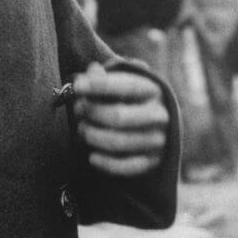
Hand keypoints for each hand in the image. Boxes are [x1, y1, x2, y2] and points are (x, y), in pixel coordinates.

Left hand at [73, 61, 168, 176]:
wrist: (155, 128)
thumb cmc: (130, 101)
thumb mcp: (121, 84)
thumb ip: (104, 78)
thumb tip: (91, 70)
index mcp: (153, 90)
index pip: (127, 86)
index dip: (100, 85)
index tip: (78, 85)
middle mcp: (159, 114)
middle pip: (118, 116)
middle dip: (92, 113)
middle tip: (78, 110)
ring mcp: (158, 139)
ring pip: (118, 142)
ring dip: (93, 137)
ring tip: (83, 131)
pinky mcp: (154, 161)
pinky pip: (126, 166)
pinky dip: (106, 163)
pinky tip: (92, 156)